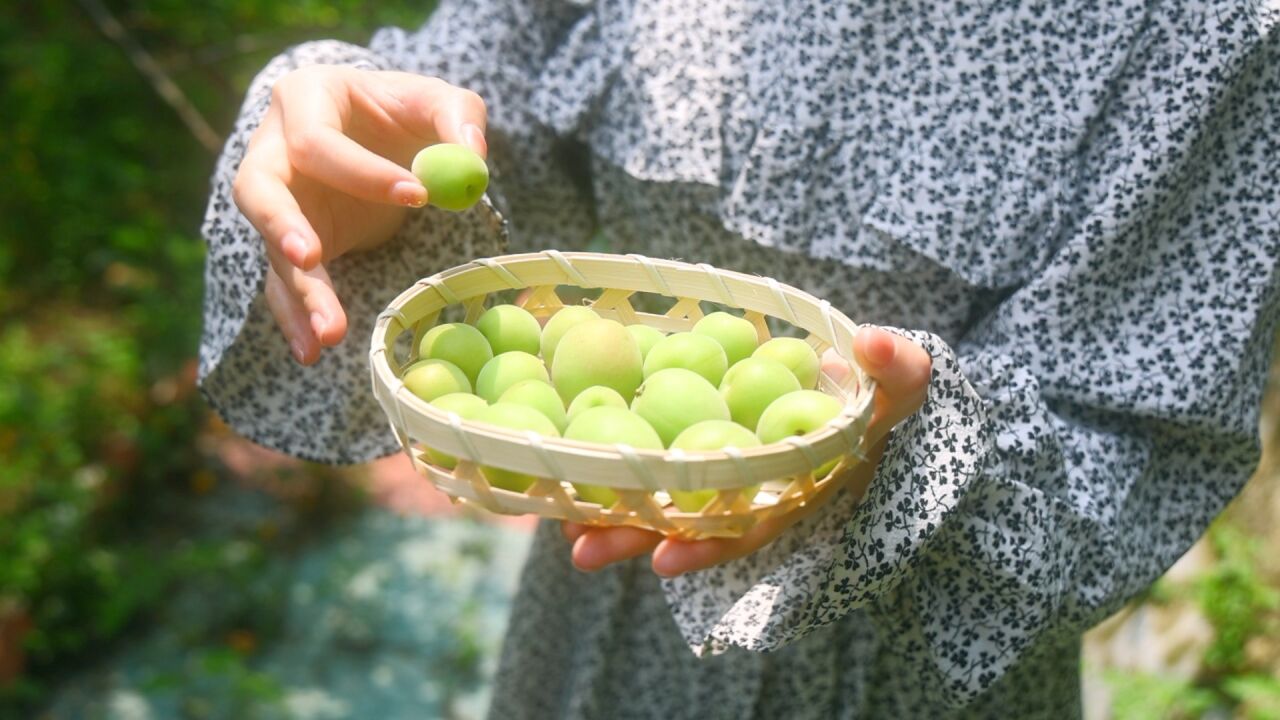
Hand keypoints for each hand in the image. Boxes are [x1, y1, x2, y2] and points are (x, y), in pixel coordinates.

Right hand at [233, 66, 487, 363]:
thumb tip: (472, 159)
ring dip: (299, 292)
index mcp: (305, 98)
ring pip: (272, 247)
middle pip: (260, 189)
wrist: (378, 131)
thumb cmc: (403, 111)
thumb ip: (459, 116)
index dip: (363, 171)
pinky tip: (311, 352)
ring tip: (329, 334)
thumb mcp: (436, 100)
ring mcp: (275, 200)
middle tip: (311, 257)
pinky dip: (297, 318)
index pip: (317, 140)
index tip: (418, 196)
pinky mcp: (288, 242)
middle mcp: (273, 149)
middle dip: (284, 225)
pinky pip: (284, 283)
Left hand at [561, 326, 931, 575]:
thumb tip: (872, 341)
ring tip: (558, 521)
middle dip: (636, 536)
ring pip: (661, 495)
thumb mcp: (903, 379)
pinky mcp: (696, 431)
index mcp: (795, 486)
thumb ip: (896, 367)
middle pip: (688, 520)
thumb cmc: (882, 392)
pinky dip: (613, 462)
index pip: (750, 525)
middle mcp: (751, 488)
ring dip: (611, 510)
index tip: (664, 559)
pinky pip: (652, 453)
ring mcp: (721, 463)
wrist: (861, 386)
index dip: (709, 543)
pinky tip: (566, 462)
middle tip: (582, 550)